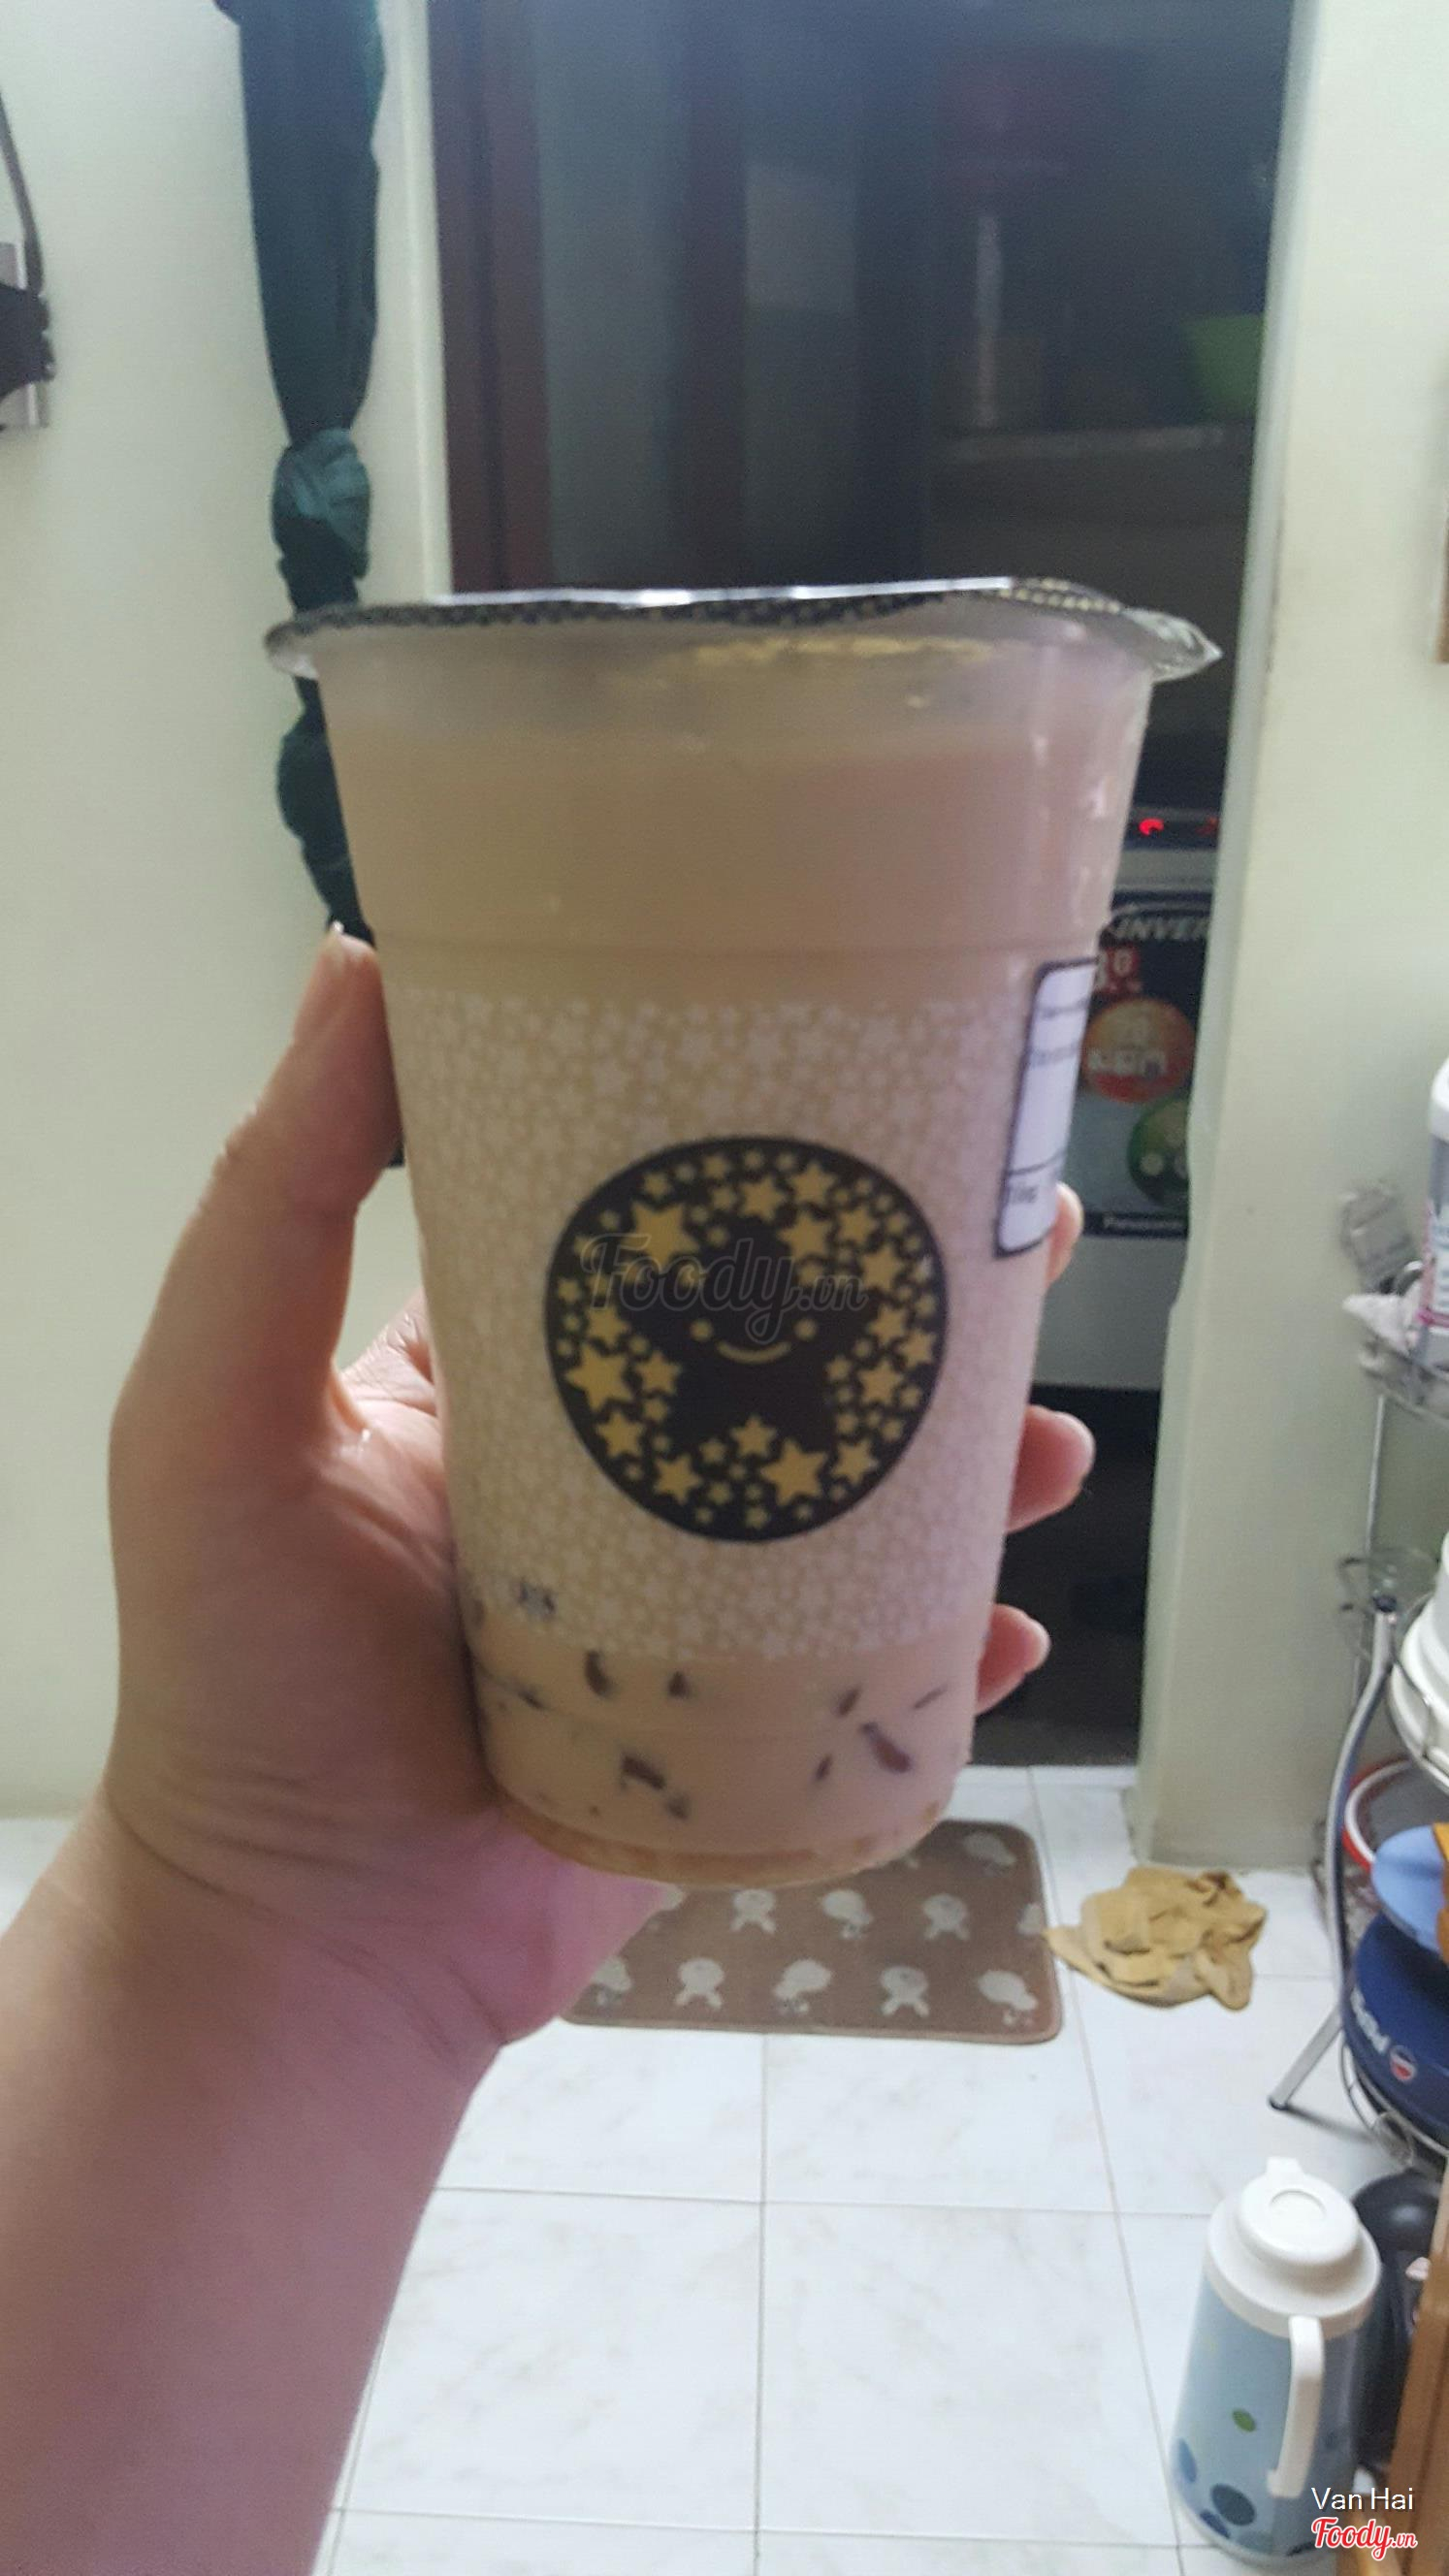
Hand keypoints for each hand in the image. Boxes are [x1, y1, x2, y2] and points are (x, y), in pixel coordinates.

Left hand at [104, 935, 1090, 2072]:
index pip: (639, 1229)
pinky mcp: (731, 1734)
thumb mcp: (222, 1401)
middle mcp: (600, 1477)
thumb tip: (364, 963)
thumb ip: (278, 1195)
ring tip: (1051, 1453)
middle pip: (789, 1358)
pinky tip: (1014, 1634)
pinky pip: (868, 1682)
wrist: (306, 1948)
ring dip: (969, 1475)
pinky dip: (949, 1659)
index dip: (757, 1157)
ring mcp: (679, 1612)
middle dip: (913, 1305)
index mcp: (492, 1379)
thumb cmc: (244, 1667)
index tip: (872, 1079)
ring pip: (858, 1514)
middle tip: (1032, 1243)